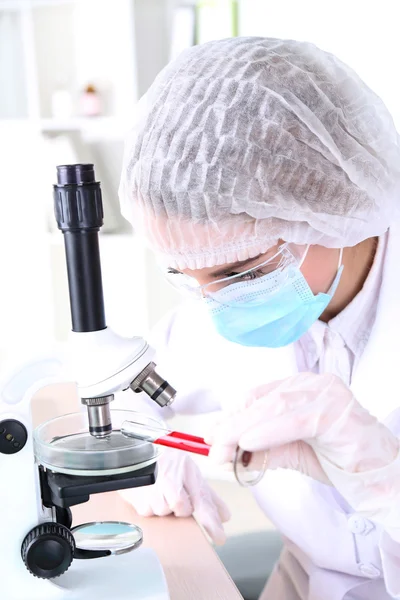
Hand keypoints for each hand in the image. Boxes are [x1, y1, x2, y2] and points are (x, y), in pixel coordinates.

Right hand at [119, 449, 229, 544]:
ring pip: (165, 512)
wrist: (134, 453)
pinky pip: (149, 513)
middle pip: (183, 509)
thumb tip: (225, 516)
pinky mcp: (139, 498)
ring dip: (164, 505)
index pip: (202, 500)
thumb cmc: (165, 462)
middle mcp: (171, 479)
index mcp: (187, 470)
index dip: (211, 521)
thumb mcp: (188, 471)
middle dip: (180, 507)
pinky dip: (149, 506)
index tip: (219, 538)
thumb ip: (207, 494)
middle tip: (174, 492)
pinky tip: (147, 492)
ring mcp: (154, 489)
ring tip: (158, 489)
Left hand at [207, 373, 399, 521]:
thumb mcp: (292, 452)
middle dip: (232, 425)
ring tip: (222, 447)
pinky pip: (296, 421)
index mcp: (302, 387)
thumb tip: (224, 451)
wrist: (383, 477)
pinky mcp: (337, 412)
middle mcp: (314, 384)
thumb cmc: (341, 461)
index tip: (211, 435)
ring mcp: (327, 394)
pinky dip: (269, 432)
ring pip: (275, 407)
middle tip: (210, 446)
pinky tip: (249, 443)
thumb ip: (262, 449)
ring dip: (243, 428)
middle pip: (263, 400)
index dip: (232, 415)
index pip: (258, 396)